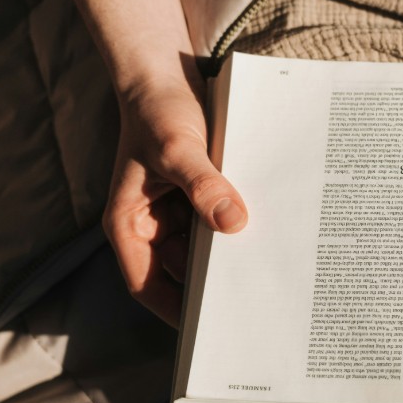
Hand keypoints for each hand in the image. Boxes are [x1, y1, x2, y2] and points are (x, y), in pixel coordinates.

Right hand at [103, 76, 247, 325]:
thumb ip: (204, 185)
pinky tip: (273, 234)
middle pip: (184, 272)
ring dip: (232, 254)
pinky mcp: (202, 196)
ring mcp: (178, 212)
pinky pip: (222, 222)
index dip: (176, 312)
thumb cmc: (156, 110)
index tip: (211, 330)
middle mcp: (153, 225)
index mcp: (130, 226)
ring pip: (207, 248)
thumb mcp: (177, 147)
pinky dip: (241, 227)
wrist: (165, 72)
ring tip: (271, 274)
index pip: (148, 285)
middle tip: (256, 306)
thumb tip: (234, 224)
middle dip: (215, 285)